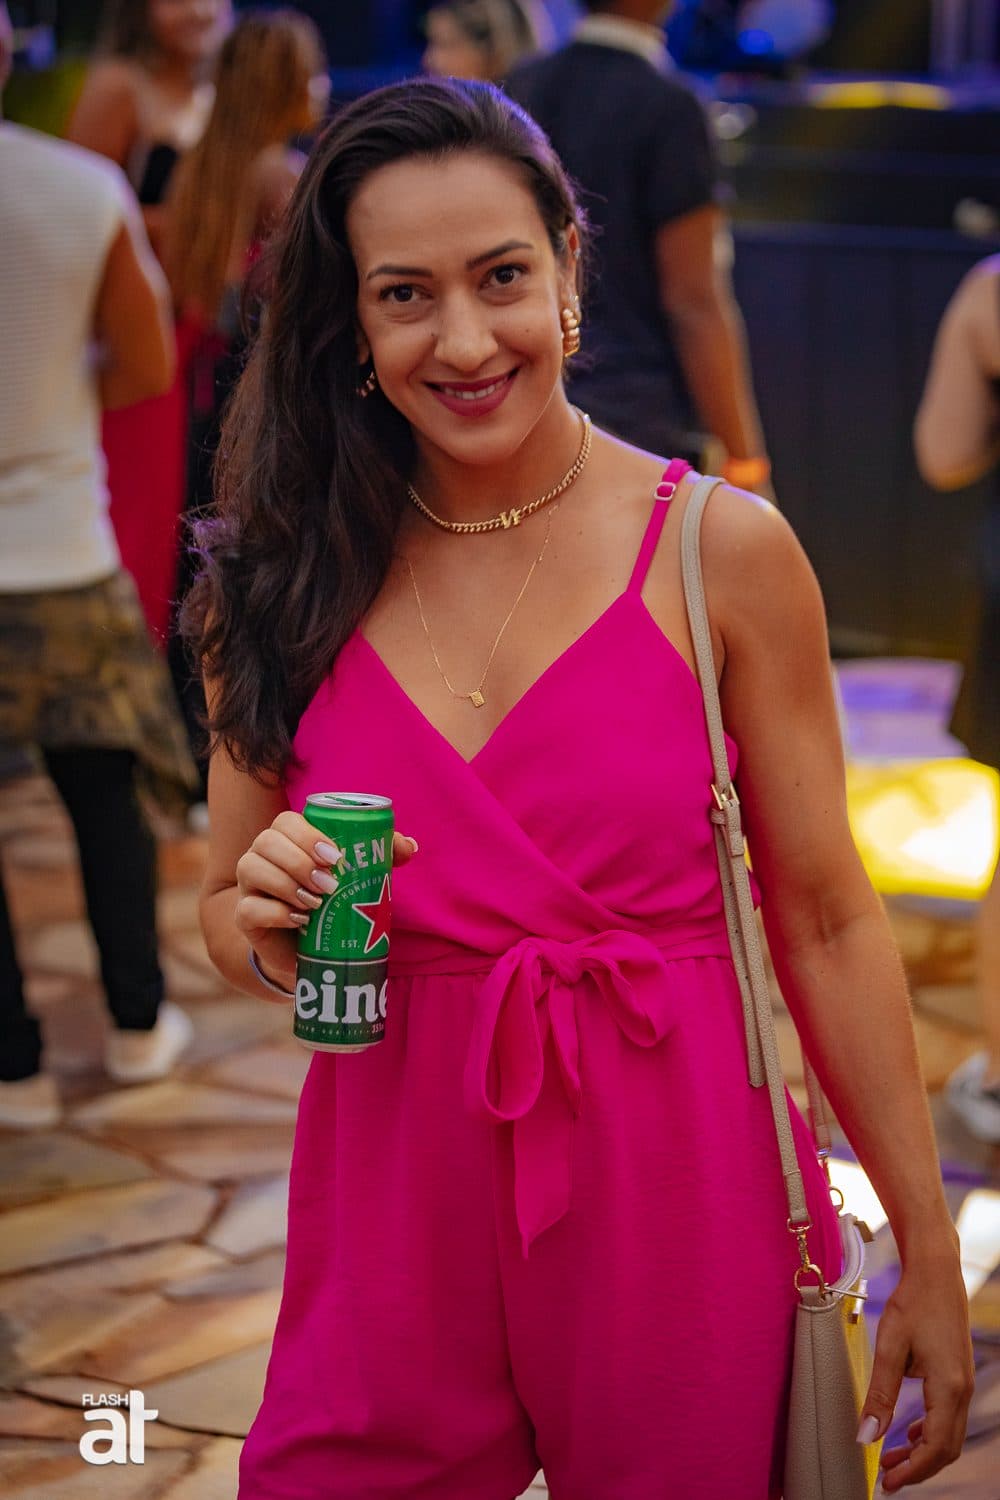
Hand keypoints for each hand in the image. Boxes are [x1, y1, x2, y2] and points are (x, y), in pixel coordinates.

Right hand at [234, 811, 417, 996]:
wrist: (310, 949)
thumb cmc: (333, 903)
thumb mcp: (359, 878)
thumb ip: (382, 856)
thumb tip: (410, 847)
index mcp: (287, 840)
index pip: (286, 821)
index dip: (307, 834)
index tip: (335, 856)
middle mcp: (262, 857)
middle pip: (266, 841)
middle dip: (298, 859)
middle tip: (330, 883)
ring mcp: (249, 886)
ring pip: (251, 867)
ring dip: (286, 883)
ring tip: (318, 903)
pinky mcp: (245, 918)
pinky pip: (248, 908)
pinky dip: (275, 912)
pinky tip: (299, 920)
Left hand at [857, 1248, 972, 1490]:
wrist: (936, 1273)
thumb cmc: (914, 1303)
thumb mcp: (891, 1347)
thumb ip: (879, 1394)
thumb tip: (866, 1435)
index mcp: (948, 1387)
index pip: (936, 1447)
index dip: (914, 1470)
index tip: (888, 1483)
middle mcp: (961, 1390)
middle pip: (946, 1447)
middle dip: (917, 1467)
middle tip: (887, 1477)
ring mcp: (962, 1383)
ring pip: (948, 1434)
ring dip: (922, 1450)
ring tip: (891, 1458)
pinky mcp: (956, 1375)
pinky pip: (948, 1416)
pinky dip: (929, 1431)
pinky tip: (909, 1431)